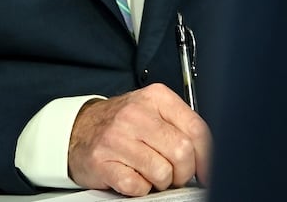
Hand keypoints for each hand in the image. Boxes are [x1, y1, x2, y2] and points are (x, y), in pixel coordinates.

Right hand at [67, 83, 211, 195]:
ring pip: (162, 173)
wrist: (77, 130)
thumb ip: (181, 127)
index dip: (207, 157)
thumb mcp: (153, 111)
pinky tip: (132, 175)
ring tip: (149, 172)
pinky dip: (140, 188)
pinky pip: (138, 187)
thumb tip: (209, 156)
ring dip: (161, 181)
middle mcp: (136, 114)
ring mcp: (117, 138)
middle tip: (174, 173)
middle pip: (182, 153)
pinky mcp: (103, 162)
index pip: (196, 129)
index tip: (207, 172)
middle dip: (183, 172)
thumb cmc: (122, 124)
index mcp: (155, 97)